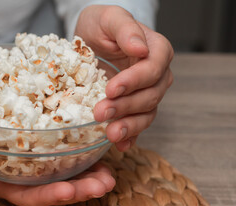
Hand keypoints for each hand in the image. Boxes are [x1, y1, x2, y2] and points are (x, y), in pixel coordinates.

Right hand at [0, 134, 114, 205]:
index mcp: (5, 182)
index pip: (29, 196)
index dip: (49, 196)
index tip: (68, 192)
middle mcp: (26, 175)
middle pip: (56, 188)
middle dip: (81, 190)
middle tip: (104, 184)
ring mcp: (38, 160)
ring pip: (67, 173)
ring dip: (91, 175)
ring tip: (110, 174)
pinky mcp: (45, 143)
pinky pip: (68, 151)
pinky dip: (86, 153)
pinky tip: (101, 149)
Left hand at [75, 5, 173, 151]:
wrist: (91, 39)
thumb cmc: (101, 26)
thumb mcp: (109, 18)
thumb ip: (125, 29)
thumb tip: (140, 48)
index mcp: (156, 51)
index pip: (153, 69)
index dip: (134, 81)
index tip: (111, 89)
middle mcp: (156, 76)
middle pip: (149, 95)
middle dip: (125, 106)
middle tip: (100, 112)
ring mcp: (146, 94)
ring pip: (146, 114)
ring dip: (128, 126)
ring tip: (111, 134)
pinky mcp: (132, 108)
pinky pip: (137, 126)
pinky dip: (130, 137)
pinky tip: (120, 145)